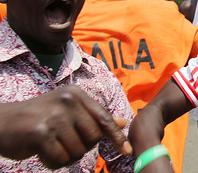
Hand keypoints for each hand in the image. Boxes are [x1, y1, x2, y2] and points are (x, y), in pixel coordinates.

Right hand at [0, 86, 131, 168]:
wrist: (2, 122)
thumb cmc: (40, 118)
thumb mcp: (69, 112)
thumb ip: (95, 117)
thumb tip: (122, 122)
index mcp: (76, 94)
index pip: (103, 118)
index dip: (116, 136)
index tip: (126, 151)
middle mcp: (67, 101)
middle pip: (93, 137)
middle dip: (82, 147)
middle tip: (64, 142)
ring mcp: (54, 115)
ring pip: (77, 150)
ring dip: (65, 156)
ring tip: (51, 146)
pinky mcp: (41, 132)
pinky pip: (60, 158)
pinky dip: (53, 162)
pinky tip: (42, 152)